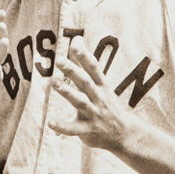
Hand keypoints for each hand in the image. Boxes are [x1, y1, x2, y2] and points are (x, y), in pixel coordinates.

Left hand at [48, 36, 132, 151]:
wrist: (123, 134)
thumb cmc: (106, 103)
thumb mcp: (99, 83)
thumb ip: (84, 63)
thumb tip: (76, 39)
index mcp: (102, 86)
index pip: (94, 68)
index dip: (85, 56)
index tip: (75, 44)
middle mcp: (99, 98)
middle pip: (85, 82)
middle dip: (73, 71)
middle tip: (59, 60)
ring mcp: (94, 114)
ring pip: (80, 102)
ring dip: (67, 92)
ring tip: (54, 82)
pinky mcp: (88, 130)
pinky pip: (74, 128)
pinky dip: (63, 126)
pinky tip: (51, 123)